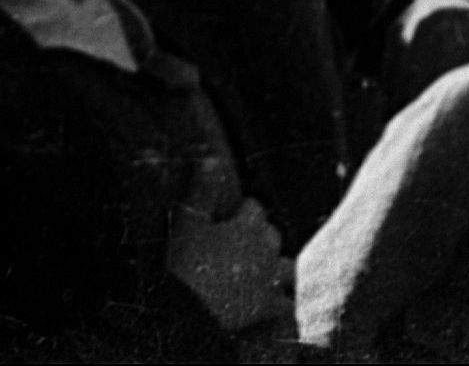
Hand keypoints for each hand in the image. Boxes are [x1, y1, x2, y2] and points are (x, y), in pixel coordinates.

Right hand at [168, 199, 288, 332]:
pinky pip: (287, 305)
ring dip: (279, 267)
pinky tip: (284, 304)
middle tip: (242, 246)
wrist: (181, 310)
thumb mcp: (186, 224)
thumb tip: (211, 158)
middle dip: (260, 238)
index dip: (241, 212)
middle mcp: (266, 249)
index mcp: (248, 226)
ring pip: (287, 267)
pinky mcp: (267, 306)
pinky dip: (286, 303)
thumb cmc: (181, 263)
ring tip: (266, 272)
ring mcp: (270, 278)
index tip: (230, 217)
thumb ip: (200, 191)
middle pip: (271, 236)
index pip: (253, 208)